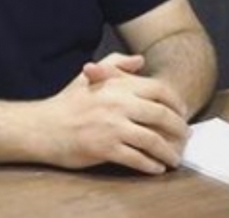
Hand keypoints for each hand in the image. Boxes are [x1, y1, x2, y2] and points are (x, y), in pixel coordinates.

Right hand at [36, 54, 189, 174]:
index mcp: (117, 85)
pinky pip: (137, 158)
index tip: (182, 112)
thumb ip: (115, 64)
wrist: (43, 127)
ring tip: (175, 158)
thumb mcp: (89, 76)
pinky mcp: (106, 148)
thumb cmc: (67, 102)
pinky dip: (150, 165)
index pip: (158, 90)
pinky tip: (156, 168)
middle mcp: (118, 104)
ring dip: (168, 152)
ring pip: (152, 140)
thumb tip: (141, 60)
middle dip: (178, 129)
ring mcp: (113, 127)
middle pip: (161, 115)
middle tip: (185, 137)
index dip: (176, 102)